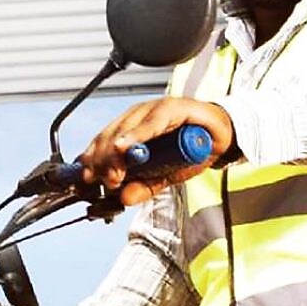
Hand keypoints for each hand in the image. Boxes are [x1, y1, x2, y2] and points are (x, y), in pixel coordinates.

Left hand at [79, 98, 235, 205]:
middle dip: (103, 161)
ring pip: (126, 128)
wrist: (221, 136)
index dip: (91, 160)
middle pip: (110, 135)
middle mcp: (137, 116)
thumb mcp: (163, 176)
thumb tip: (123, 198)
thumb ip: (143, 186)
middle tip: (107, 181)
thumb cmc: (190, 151)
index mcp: (130, 129)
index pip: (102, 142)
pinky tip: (127, 145)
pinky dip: (138, 134)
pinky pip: (152, 121)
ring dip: (116, 152)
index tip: (85, 180)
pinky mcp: (173, 107)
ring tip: (115, 173)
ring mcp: (153, 109)